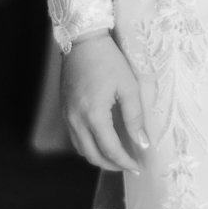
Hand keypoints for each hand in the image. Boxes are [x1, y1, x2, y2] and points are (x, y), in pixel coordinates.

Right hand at [61, 33, 147, 172]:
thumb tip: (142, 142)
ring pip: (81, 148)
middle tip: (129, 166)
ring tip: (117, 157)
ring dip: (98, 157)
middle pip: (92, 155)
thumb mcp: (128, 87)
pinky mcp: (65, 110)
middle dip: (111, 165)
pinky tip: (102, 141)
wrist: (82, 41)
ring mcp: (68, 115)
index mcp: (93, 114)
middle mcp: (76, 119)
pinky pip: (75, 137)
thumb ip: (135, 117)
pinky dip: (89, 145)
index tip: (138, 167)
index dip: (125, 162)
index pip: (110, 149)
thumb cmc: (109, 60)